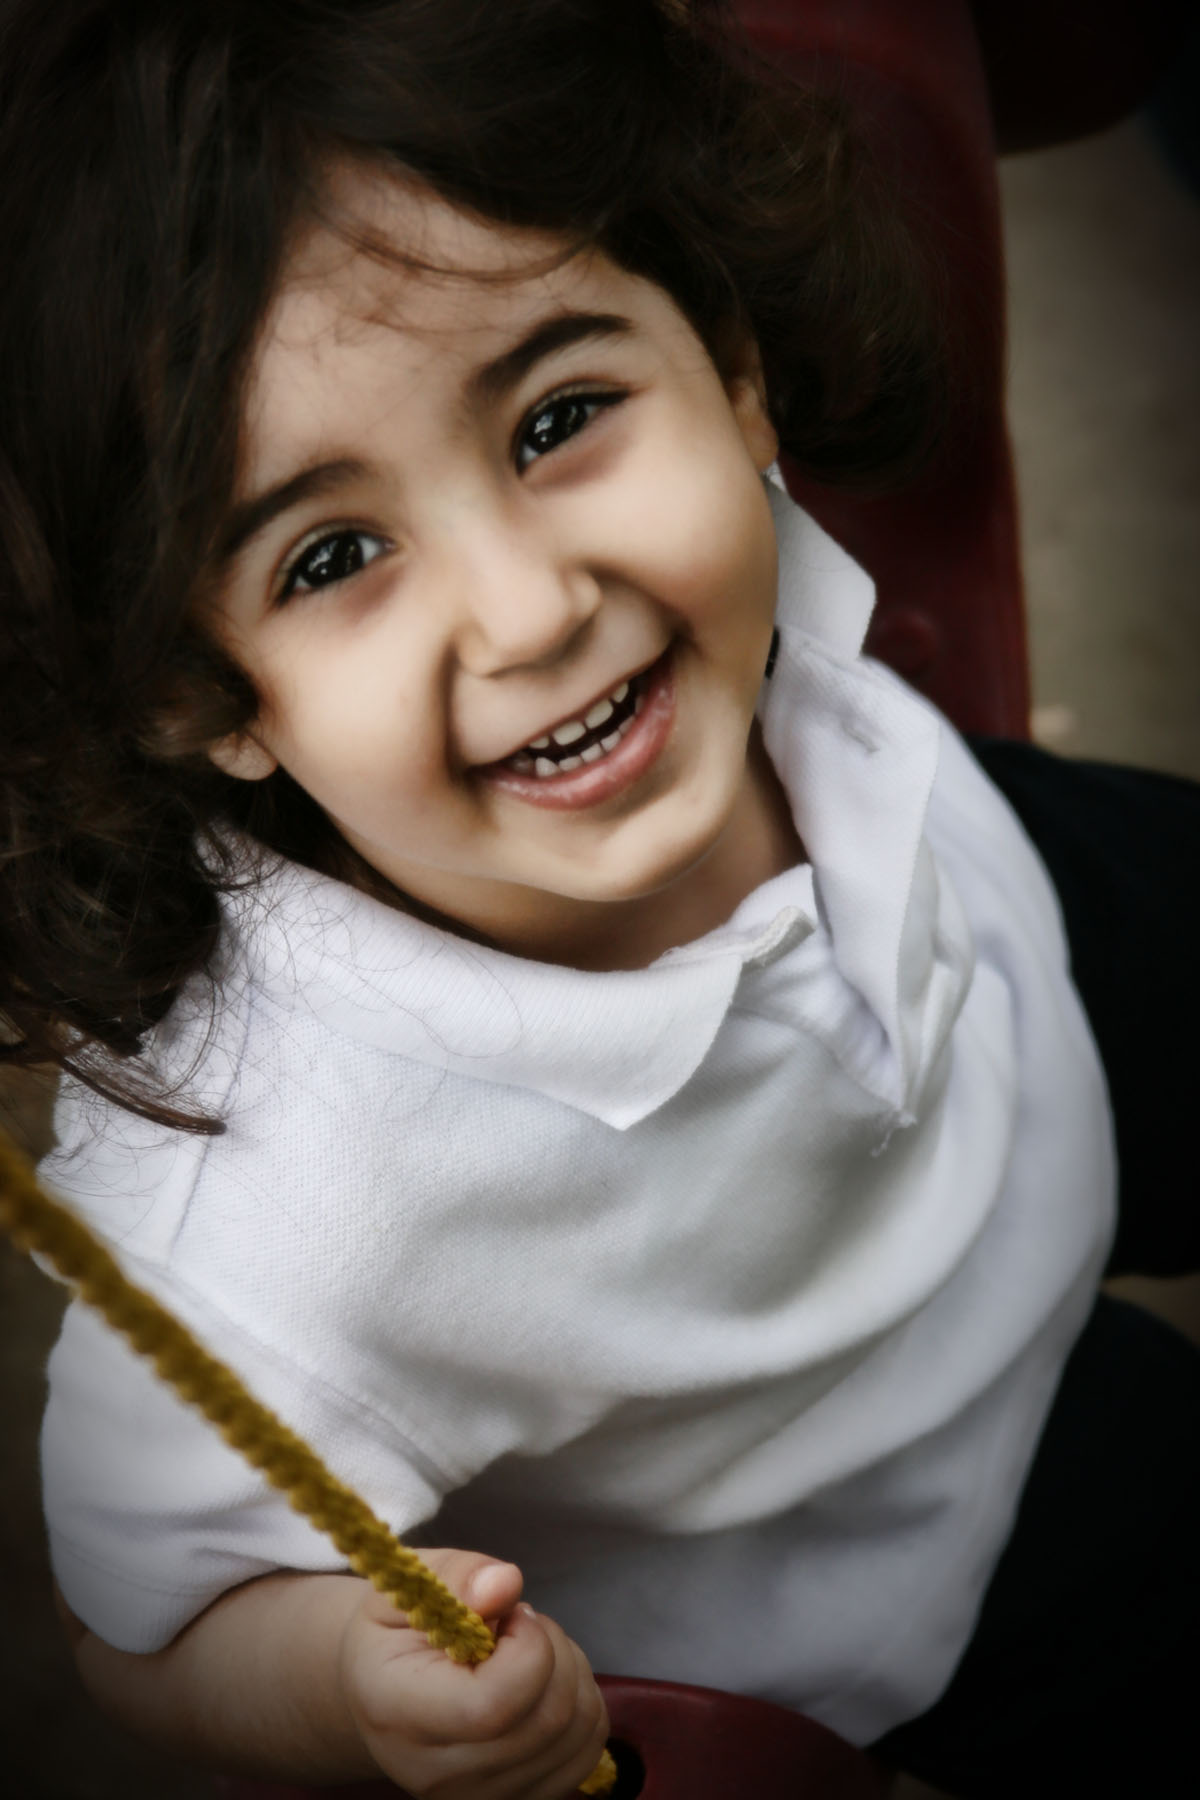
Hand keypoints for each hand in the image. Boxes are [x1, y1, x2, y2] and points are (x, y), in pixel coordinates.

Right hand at [338, 1549, 609, 1798]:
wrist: (380, 1688)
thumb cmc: (398, 1627)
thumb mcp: (412, 1581)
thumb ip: (459, 1576)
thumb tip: (506, 1585)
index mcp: (397, 1710)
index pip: (493, 1706)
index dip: (528, 1647)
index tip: (511, 1613)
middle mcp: (435, 1772)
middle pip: (547, 1719)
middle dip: (554, 1648)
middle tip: (520, 1621)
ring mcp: (476, 1797)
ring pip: (576, 1733)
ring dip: (572, 1671)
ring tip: (529, 1649)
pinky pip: (585, 1753)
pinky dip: (582, 1704)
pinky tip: (544, 1682)